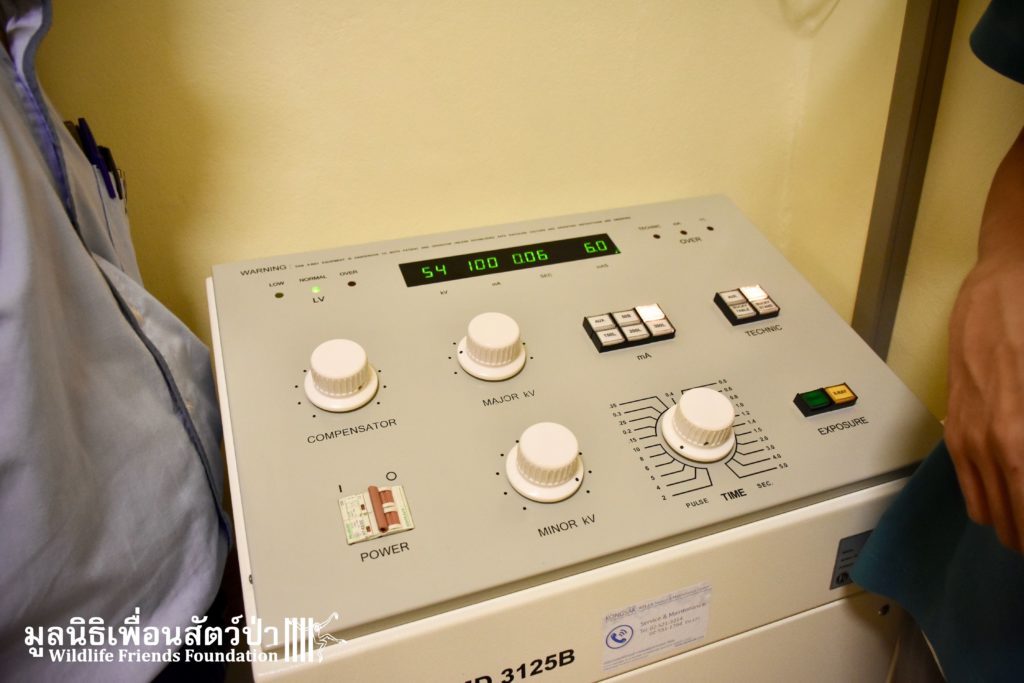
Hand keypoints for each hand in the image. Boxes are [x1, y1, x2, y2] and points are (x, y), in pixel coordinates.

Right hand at [946, 255, 1023, 553]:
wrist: (1009, 283)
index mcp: (1023, 442)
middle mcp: (995, 447)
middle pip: (1016, 526)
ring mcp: (971, 438)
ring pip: (991, 514)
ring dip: (1017, 526)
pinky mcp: (956, 426)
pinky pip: (971, 488)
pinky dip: (994, 505)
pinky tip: (1011, 498)